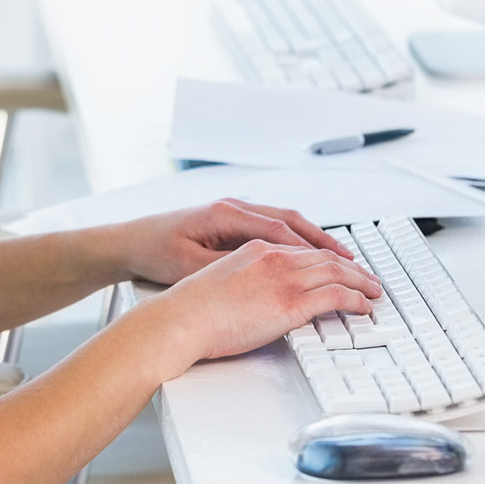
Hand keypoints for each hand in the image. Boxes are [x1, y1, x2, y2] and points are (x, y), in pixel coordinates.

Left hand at [119, 197, 356, 285]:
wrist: (129, 242)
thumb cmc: (156, 252)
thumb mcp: (193, 265)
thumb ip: (232, 267)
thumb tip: (269, 275)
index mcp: (226, 214)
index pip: (282, 229)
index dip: (315, 248)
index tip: (342, 265)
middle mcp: (232, 208)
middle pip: (290, 221)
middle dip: (324, 241)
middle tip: (354, 262)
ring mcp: (231, 212)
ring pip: (283, 222)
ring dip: (312, 239)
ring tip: (342, 259)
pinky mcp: (227, 222)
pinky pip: (270, 227)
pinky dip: (293, 240)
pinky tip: (307, 257)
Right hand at [151, 237, 381, 370]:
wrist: (183, 318)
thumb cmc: (193, 306)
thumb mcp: (222, 278)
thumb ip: (248, 278)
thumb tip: (260, 295)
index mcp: (255, 248)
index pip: (301, 249)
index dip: (326, 257)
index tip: (339, 267)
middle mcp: (273, 257)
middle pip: (325, 257)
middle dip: (352, 267)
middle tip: (368, 278)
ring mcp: (283, 278)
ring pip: (337, 272)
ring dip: (361, 281)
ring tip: (374, 291)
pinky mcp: (291, 303)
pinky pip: (337, 296)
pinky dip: (356, 299)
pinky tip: (364, 307)